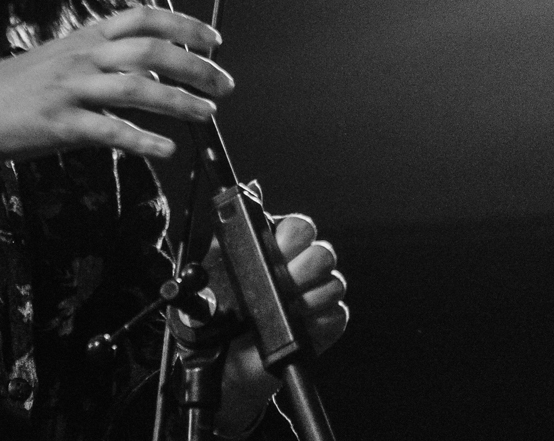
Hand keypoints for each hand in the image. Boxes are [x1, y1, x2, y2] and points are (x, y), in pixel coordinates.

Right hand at [0, 5, 232, 169]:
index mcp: (84, 37)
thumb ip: (106, 61)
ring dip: (179, 101)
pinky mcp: (60, 125)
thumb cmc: (18, 88)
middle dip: (195, 67)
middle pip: (150, 51)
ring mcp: (71, 90)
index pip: (143, 17)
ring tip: (207, 113)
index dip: (184, 25)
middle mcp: (81, 57)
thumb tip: (154, 70)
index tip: (213, 40)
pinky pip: (110, 131)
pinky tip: (166, 149)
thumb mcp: (62, 60)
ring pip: (137, 88)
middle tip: (224, 85)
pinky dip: (142, 140)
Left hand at [211, 213, 347, 435]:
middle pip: (323, 253)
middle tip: (283, 281)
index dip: (293, 235)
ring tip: (286, 307)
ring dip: (309, 296)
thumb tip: (251, 189)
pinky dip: (319, 320)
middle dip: (303, 267)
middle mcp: (301, 268)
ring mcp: (316, 296)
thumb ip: (231, 231)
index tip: (278, 247)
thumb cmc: (220, 314)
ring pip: (333, 282)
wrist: (225, 363)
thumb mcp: (215, 268)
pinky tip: (300, 324)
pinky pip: (338, 314)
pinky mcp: (326, 325)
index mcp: (277, 249)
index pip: (301, 228)